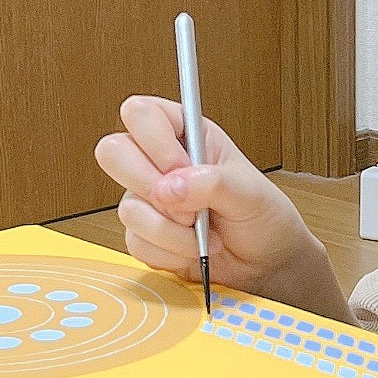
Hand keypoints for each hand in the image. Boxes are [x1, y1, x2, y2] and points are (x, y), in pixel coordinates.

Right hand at [95, 96, 346, 318]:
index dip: (154, 140)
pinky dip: (169, 252)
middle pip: (113, 151)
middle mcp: (159, 162)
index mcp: (186, 134)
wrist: (265, 264)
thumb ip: (212, 183)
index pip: (141, 113)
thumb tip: (168, 189)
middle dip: (149, 184)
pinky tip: (194, 249)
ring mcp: (146, 199)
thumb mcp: (250, 192)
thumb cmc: (263, 216)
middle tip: (188, 204)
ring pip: (127, 207)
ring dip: (171, 229)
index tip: (183, 168)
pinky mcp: (143, 235)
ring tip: (202, 232)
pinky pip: (136, 242)